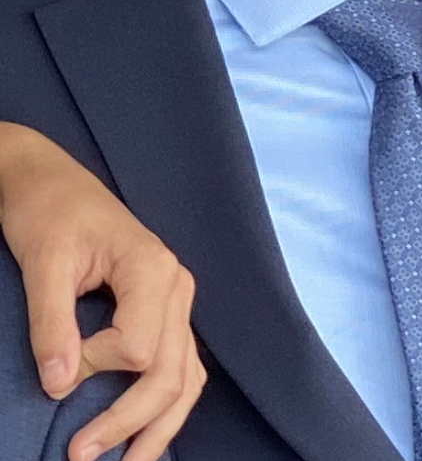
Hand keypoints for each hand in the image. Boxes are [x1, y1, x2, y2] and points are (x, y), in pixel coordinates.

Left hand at [0, 124, 205, 460]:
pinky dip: (165, 404)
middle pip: (171, 372)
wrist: (49, 180)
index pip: (138, 346)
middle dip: (131, 422)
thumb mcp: (44, 262)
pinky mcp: (165, 308)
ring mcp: (176, 298)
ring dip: (158, 427)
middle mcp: (177, 284)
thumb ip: (53, 323)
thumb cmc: (48, 211)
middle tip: (79, 456)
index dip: (94, 366)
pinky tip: (144, 434)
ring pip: (186, 377)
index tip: (56, 361)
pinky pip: (180, 364)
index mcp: (153, 267)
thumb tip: (59, 385)